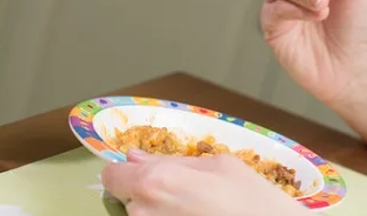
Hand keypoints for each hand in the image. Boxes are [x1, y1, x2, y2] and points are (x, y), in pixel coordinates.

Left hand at [100, 150, 303, 215]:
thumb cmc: (255, 202)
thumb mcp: (220, 165)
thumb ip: (173, 160)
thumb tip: (137, 156)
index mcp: (155, 181)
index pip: (111, 176)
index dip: (125, 172)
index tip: (142, 174)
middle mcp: (145, 212)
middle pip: (128, 199)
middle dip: (148, 194)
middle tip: (184, 196)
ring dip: (160, 212)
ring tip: (197, 211)